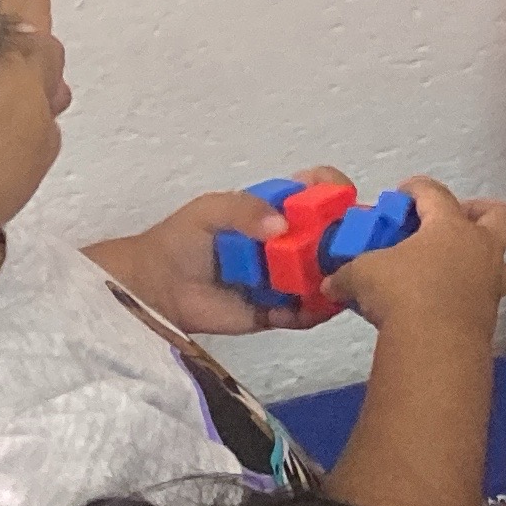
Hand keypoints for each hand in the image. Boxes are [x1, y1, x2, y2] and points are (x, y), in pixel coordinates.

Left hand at [92, 166, 349, 331]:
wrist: (156, 288)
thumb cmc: (181, 240)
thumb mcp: (210, 210)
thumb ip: (244, 209)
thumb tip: (283, 227)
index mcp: (278, 210)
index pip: (319, 192)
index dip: (336, 192)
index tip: (344, 202)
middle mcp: (291, 243)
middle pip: (335, 236)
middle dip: (349, 240)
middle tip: (349, 250)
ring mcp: (288, 278)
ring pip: (329, 276)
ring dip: (337, 280)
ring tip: (328, 285)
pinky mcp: (280, 310)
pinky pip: (308, 313)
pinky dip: (313, 312)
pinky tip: (299, 308)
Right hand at [332, 177, 505, 329]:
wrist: (436, 344)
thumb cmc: (401, 293)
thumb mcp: (362, 275)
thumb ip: (347, 274)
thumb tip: (331, 284)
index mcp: (451, 227)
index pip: (435, 193)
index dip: (417, 188)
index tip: (402, 193)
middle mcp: (481, 248)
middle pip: (500, 214)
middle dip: (479, 211)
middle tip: (452, 220)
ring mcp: (492, 281)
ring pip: (501, 259)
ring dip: (480, 257)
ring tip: (451, 265)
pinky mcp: (492, 312)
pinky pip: (486, 292)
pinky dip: (469, 290)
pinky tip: (444, 299)